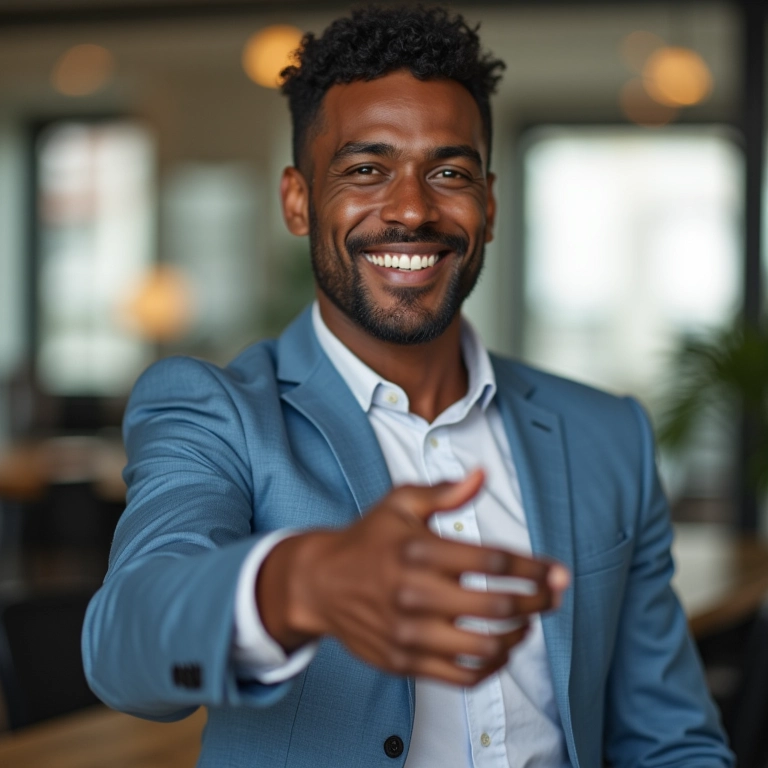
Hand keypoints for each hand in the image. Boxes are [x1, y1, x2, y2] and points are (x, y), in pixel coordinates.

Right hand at [257, 469, 568, 685]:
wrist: (319, 583)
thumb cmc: (367, 539)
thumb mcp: (399, 503)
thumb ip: (443, 492)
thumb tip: (482, 476)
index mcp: (417, 550)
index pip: (492, 562)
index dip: (533, 568)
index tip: (555, 572)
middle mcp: (414, 593)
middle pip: (497, 606)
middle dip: (537, 601)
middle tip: (552, 595)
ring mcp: (408, 632)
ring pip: (484, 646)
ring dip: (518, 635)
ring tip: (527, 622)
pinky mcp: (403, 660)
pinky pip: (461, 676)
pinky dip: (492, 667)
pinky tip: (500, 650)